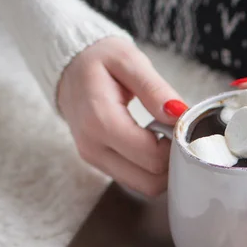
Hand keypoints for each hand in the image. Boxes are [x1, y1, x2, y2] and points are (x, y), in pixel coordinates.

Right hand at [57, 37, 186, 195]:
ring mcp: (95, 160)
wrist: (67, 68)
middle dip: (171, 162)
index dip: (175, 145)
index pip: (152, 156)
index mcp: (100, 121)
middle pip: (150, 181)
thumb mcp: (128, 60)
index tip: (180, 124)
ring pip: (144, 186)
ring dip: (162, 169)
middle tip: (175, 134)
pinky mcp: (99, 164)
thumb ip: (154, 89)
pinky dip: (150, 169)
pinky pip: (134, 180)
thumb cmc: (97, 60)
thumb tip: (178, 114)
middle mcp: (94, 148)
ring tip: (163, 137)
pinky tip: (151, 143)